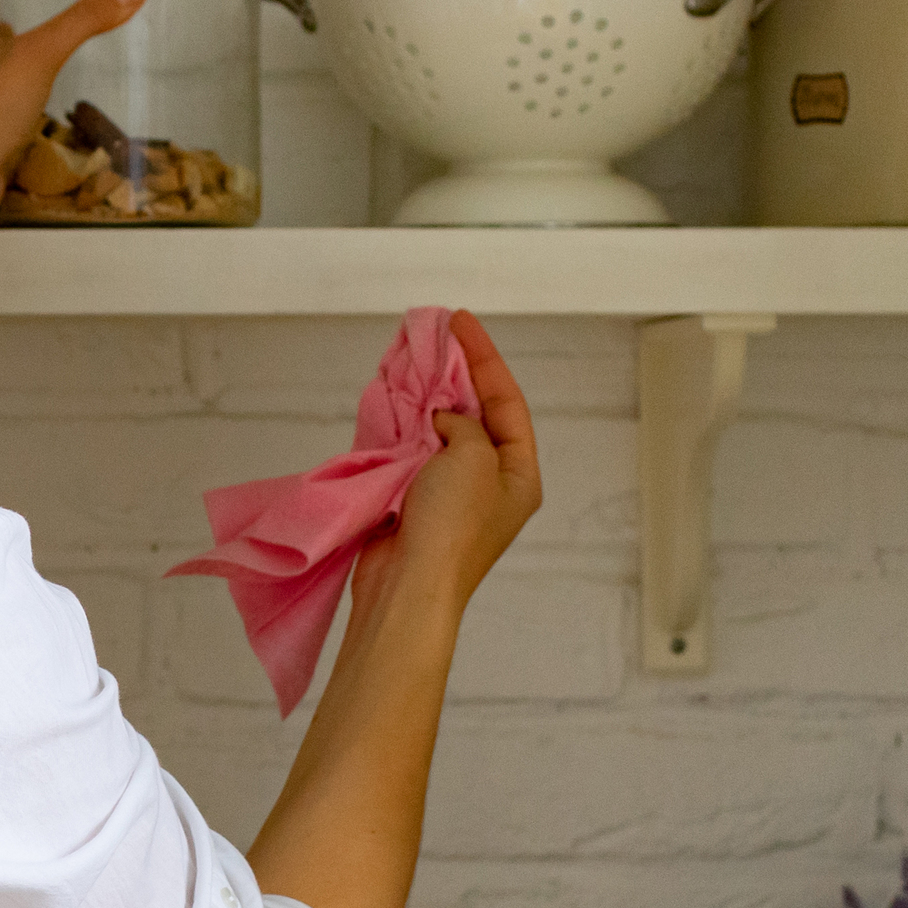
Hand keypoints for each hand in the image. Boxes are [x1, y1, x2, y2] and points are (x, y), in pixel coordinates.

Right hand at [351, 310, 542, 623]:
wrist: (408, 585)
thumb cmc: (452, 527)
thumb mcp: (472, 457)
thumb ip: (462, 425)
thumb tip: (440, 422)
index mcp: (519, 474)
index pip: (507, 402)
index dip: (484, 357)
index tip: (459, 322)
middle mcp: (488, 483)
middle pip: (474, 415)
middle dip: (453, 376)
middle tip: (431, 335)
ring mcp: (450, 494)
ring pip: (438, 433)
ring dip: (423, 400)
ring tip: (406, 361)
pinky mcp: (412, 503)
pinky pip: (410, 454)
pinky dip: (400, 427)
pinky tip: (389, 403)